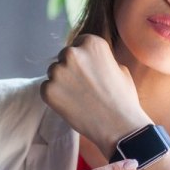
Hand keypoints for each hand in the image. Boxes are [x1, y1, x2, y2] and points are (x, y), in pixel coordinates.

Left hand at [40, 35, 149, 154]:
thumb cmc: (123, 99)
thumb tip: (89, 60)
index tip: (89, 71)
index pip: (79, 43)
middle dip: (71, 69)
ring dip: (62, 82)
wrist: (119, 126)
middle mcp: (72, 53)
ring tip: (79, 98)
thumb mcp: (120, 69)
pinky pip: (46, 88)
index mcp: (92, 43)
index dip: (84, 59)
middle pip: (64, 57)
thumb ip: (101, 59)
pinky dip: (55, 96)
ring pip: (54, 73)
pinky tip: (72, 106)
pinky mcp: (48, 90)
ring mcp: (58, 71)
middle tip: (83, 87)